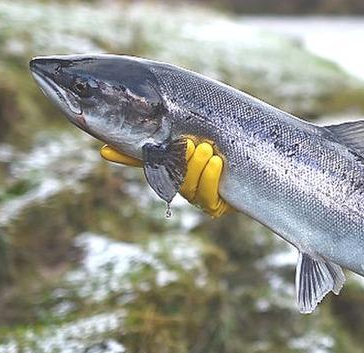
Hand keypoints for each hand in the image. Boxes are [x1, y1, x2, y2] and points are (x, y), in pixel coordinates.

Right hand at [100, 139, 230, 217]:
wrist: (257, 159)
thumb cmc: (224, 148)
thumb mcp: (199, 137)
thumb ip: (168, 134)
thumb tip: (110, 146)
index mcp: (172, 165)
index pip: (143, 159)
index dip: (124, 155)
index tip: (106, 149)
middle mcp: (181, 183)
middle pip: (168, 175)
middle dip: (180, 159)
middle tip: (191, 144)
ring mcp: (197, 196)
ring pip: (188, 185)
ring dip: (197, 166)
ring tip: (207, 149)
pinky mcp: (216, 206)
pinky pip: (207, 196)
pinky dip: (211, 177)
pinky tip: (217, 163)